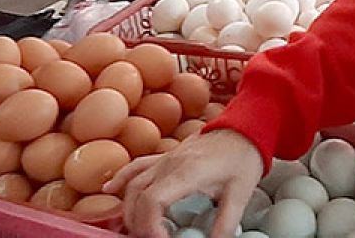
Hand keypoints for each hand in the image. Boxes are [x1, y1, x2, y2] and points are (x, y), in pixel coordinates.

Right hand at [105, 130, 264, 237]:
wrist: (245, 127)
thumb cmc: (243, 156)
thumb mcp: (240, 195)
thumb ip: (225, 224)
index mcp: (186, 173)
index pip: (152, 201)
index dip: (149, 226)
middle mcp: (169, 164)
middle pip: (137, 196)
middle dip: (138, 223)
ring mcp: (165, 159)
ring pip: (132, 183)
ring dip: (129, 209)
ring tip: (137, 230)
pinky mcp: (166, 157)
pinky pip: (136, 166)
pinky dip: (121, 179)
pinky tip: (109, 190)